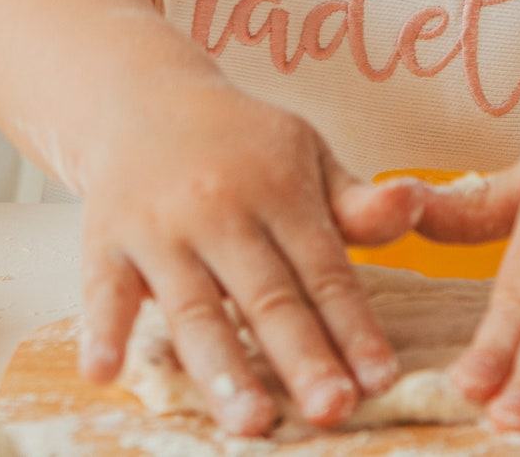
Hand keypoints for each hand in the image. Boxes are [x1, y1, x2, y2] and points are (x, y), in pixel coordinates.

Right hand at [73, 73, 425, 436]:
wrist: (142, 98)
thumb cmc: (240, 142)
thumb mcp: (305, 155)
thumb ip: (356, 202)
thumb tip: (415, 204)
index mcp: (280, 188)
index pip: (324, 268)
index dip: (354, 325)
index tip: (381, 379)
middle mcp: (222, 208)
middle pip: (267, 294)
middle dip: (302, 355)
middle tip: (333, 409)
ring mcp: (161, 227)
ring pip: (195, 307)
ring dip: (222, 367)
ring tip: (251, 421)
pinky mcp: (106, 241)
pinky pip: (104, 291)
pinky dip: (104, 330)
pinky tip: (106, 372)